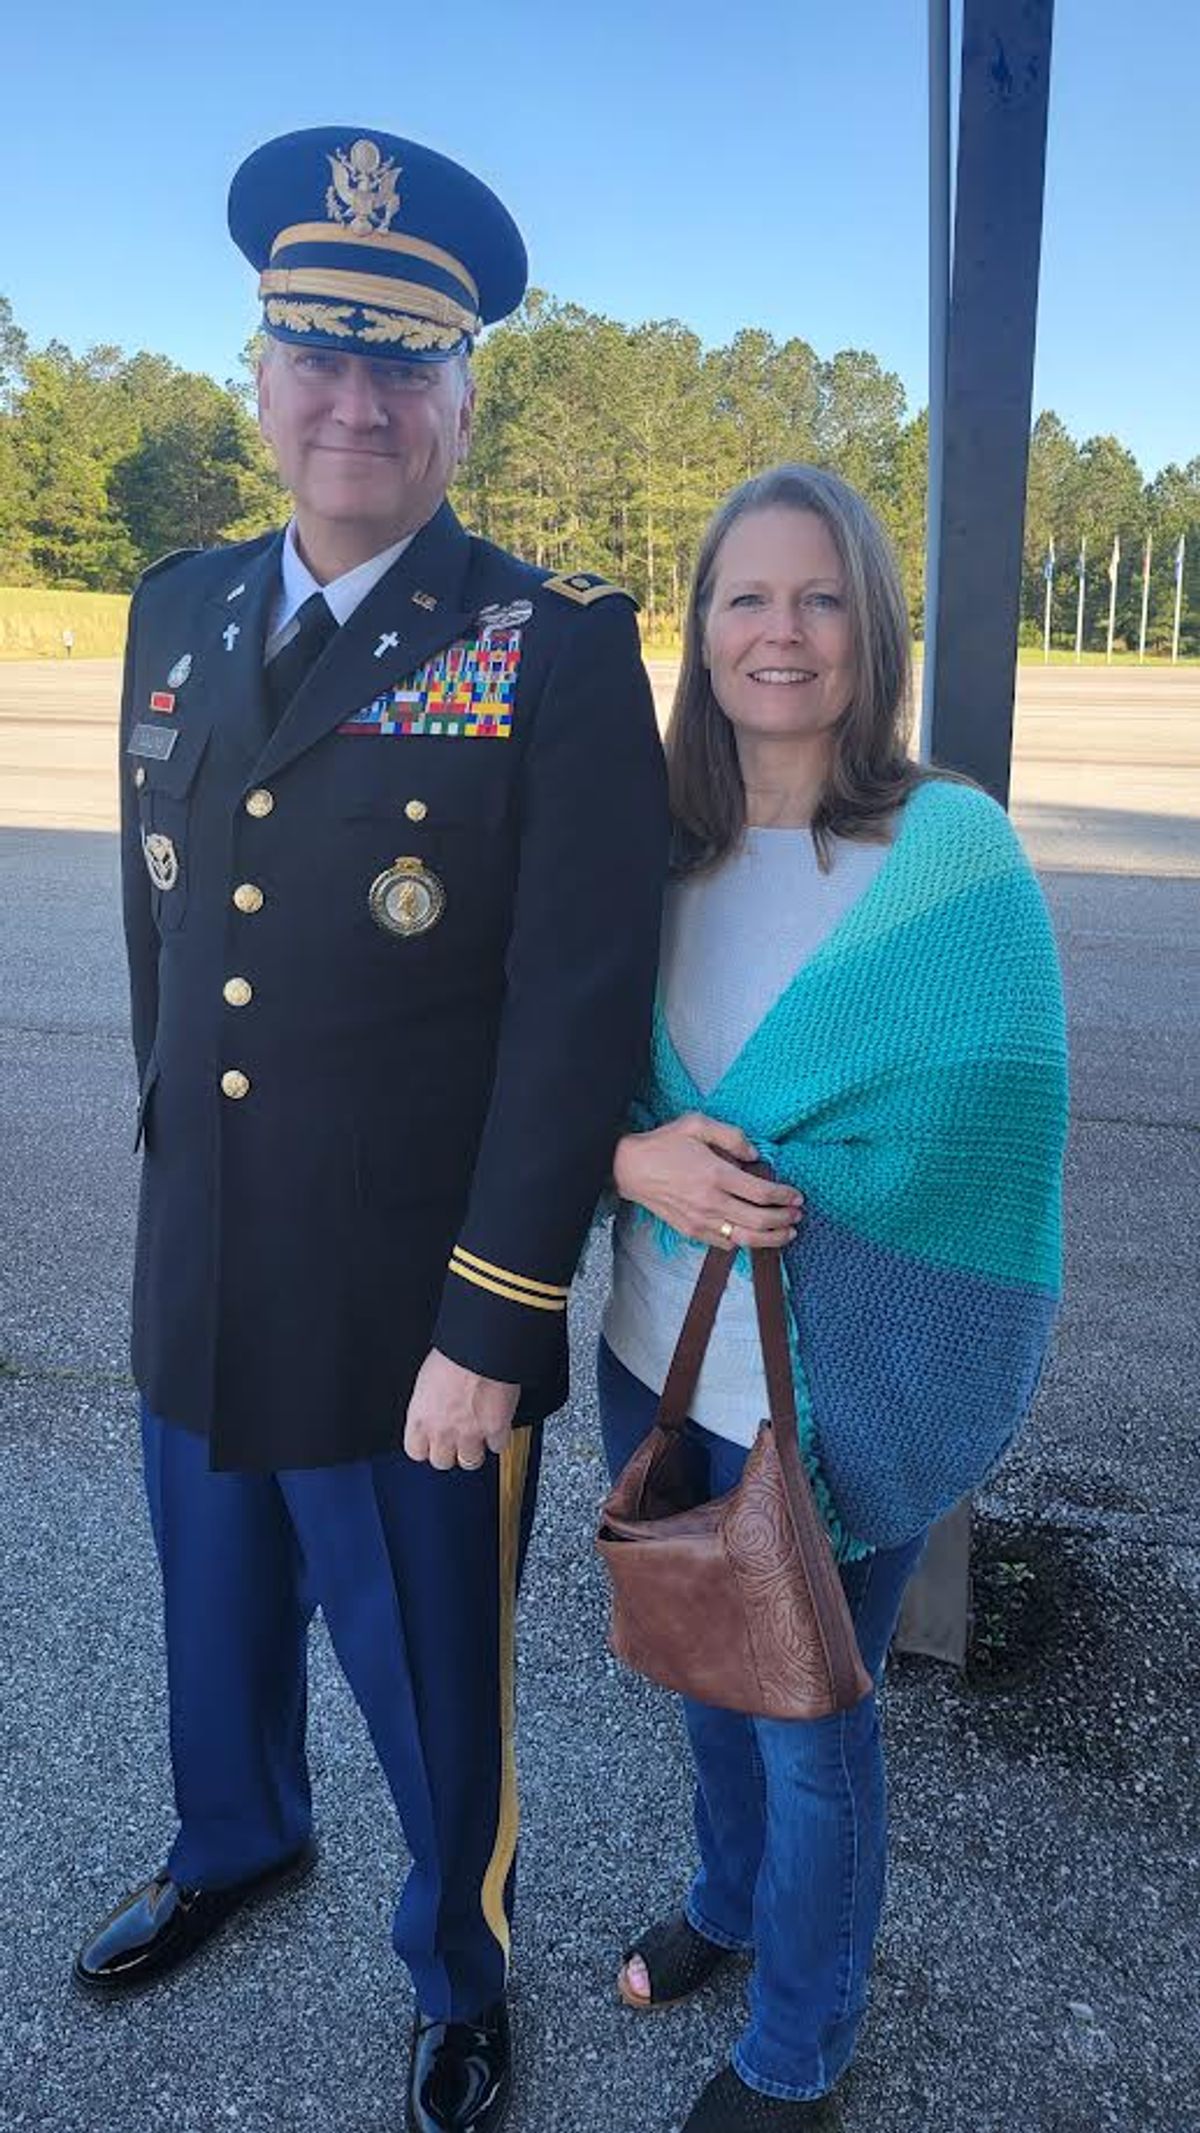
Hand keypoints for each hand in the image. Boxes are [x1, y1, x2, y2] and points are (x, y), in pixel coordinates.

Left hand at [403, 1349, 519, 1469]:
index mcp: (420, 1416)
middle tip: (456, 1436)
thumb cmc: (455, 1352)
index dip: (426, 1447)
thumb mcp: (427, 1379)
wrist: (483, 1347)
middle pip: (441, 1462)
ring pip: (470, 1462)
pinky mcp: (495, 1430)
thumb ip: (429, 1403)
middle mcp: (442, 1430)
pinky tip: (497, 1424)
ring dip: (474, 1449)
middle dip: (450, 1451)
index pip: (415, 1451)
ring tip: (477, 1435)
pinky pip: (497, 1447)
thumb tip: (433, 1409)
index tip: (432, 1441)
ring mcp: (470, 1433)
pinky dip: (499, 1438)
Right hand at [612, 1115, 802, 1250]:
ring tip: (787, 1234)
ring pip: (745, 1239)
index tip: (797, 1196)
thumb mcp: (697, 1124)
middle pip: (759, 1220)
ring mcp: (701, 1220)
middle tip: (797, 1215)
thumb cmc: (664, 1144)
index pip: (762, 1193)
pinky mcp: (691, 1231)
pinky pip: (725, 1243)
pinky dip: (744, 1244)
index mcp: (717, 1174)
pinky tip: (756, 1238)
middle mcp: (711, 1201)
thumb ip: (731, 1136)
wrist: (630, 1168)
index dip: (785, 1196)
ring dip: (771, 1239)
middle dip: (784, 1219)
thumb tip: (754, 1155)